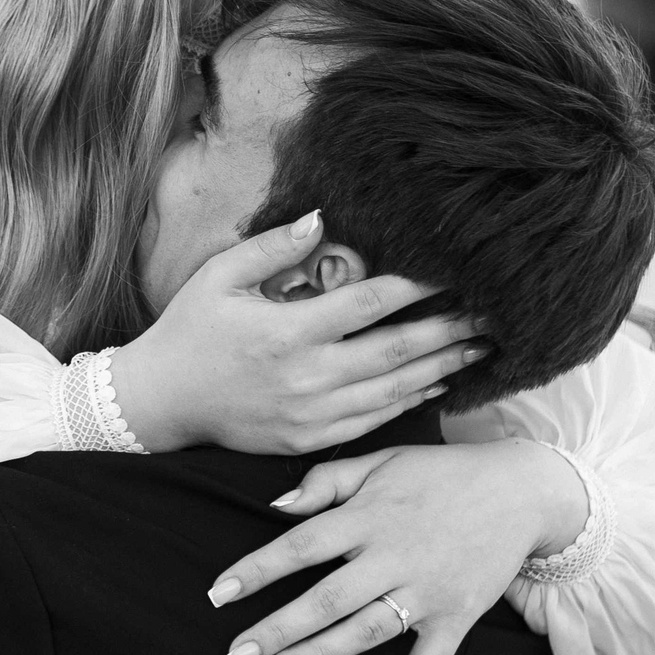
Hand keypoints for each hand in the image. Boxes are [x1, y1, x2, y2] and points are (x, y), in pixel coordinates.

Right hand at [111, 214, 486, 455]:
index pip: (369, 301)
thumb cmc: (190, 331)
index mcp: (287, 331)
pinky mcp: (309, 439)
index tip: (454, 270)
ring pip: (394, 389)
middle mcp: (306, 376)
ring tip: (481, 348)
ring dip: (442, 367)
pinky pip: (374, 420)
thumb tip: (322, 216)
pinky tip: (436, 383)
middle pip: (396, 349)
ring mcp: (311, 414)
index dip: (418, 285)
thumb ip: (272, 247)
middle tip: (493, 314)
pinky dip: (410, 400)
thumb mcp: (218, 277)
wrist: (161, 402)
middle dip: (450, 330)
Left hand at [205, 438, 588, 654]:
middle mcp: (396, 556)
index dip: (257, 570)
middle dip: (276, 628)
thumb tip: (276, 505)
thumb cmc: (440, 474)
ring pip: (365, 632)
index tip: (218, 594)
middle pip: (326, 598)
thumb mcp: (382, 460)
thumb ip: (328, 481)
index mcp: (370, 516)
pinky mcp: (456, 619)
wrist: (522, 491)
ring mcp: (428, 592)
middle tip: (234, 654)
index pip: (301, 545)